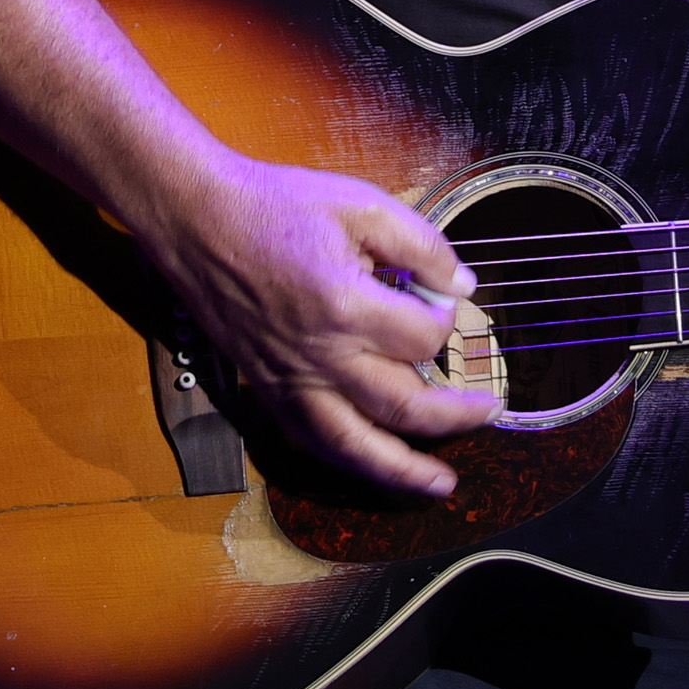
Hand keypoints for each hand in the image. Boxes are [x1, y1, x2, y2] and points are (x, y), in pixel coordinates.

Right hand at [133, 150, 497, 496]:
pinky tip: (373, 465)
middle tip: (488, 412)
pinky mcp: (268, 388)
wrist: (200, 220)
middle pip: (403, 408)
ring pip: (355, 446)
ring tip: (440, 484)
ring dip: (403, 471)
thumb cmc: (277, 207)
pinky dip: (349, 462)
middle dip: (455, 416)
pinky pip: (313, 440)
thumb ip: (421, 245)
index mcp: (346, 307)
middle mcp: (320, 356)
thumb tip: (462, 284)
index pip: (425, 338)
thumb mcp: (361, 204)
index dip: (448, 320)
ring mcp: (290, 380)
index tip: (446, 299)